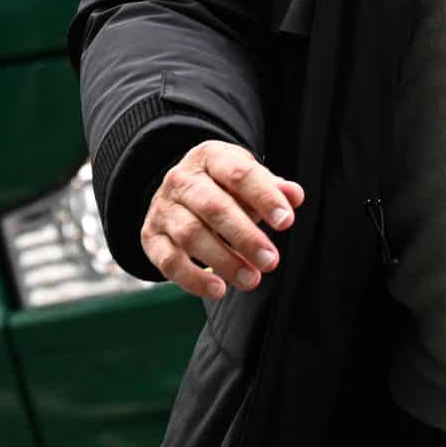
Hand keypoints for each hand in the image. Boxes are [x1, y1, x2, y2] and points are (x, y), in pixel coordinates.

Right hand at [140, 140, 304, 300]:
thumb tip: (294, 195)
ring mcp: (163, 209)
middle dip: (245, 236)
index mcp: (210, 158)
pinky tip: (219, 289)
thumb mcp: (248, 178)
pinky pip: (169, 261)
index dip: (263, 197)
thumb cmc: (223, 186)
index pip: (238, 174)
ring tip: (252, 279)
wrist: (179, 191)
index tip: (286, 221)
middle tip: (271, 260)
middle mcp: (181, 180)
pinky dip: (193, 279)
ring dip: (224, 261)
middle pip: (213, 207)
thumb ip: (272, 188)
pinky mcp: (151, 238)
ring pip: (191, 235)